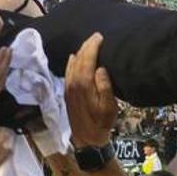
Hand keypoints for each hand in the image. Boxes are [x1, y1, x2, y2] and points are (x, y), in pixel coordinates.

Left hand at [64, 33, 117, 147]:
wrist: (87, 139)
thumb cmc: (101, 123)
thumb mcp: (109, 107)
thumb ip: (105, 87)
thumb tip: (100, 69)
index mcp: (84, 84)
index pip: (87, 59)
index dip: (93, 46)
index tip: (99, 37)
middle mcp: (73, 83)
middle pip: (79, 58)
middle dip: (86, 46)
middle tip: (95, 37)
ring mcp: (68, 88)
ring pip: (72, 64)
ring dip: (80, 52)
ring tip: (88, 44)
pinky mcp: (67, 93)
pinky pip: (68, 72)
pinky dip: (72, 62)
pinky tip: (74, 58)